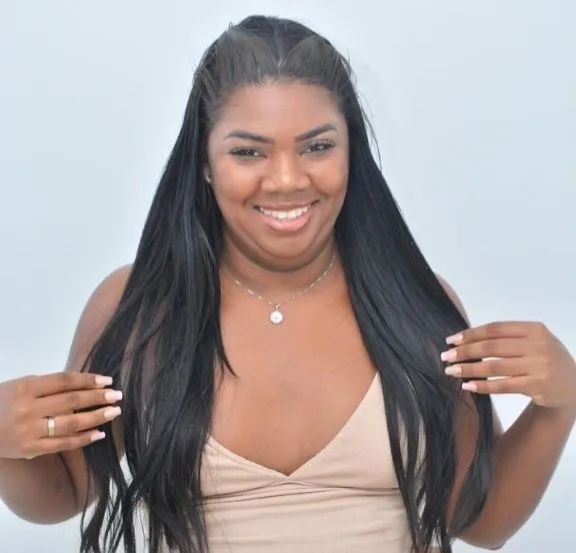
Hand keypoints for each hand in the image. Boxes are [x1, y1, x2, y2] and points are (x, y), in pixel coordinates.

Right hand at [0, 372, 122, 459]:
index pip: (64, 381)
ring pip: (70, 423)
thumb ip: (47, 385)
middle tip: (118, 395)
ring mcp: (29, 431)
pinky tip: (100, 433)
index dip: (88, 380)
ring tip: (115, 412)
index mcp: (25, 388)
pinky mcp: (30, 449)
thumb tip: (84, 385)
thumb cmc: (1, 402)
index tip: (108, 380)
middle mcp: (28, 409)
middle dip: (98, 397)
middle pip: (71, 401)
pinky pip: (62, 444)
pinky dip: (83, 439)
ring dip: (96, 417)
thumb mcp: (19, 386)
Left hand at [441, 321, 575, 409]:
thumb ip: (507, 338)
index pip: (495, 329)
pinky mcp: (538, 386)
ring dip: (469, 369)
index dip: (471, 334)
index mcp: (534, 329)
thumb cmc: (545, 360)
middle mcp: (538, 345)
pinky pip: (504, 386)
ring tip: (451, 371)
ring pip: (495, 366)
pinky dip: (483, 386)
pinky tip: (468, 386)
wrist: (574, 387)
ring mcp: (539, 366)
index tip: (451, 340)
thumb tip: (465, 340)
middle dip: (465, 351)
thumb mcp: (534, 342)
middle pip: (492, 346)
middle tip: (446, 356)